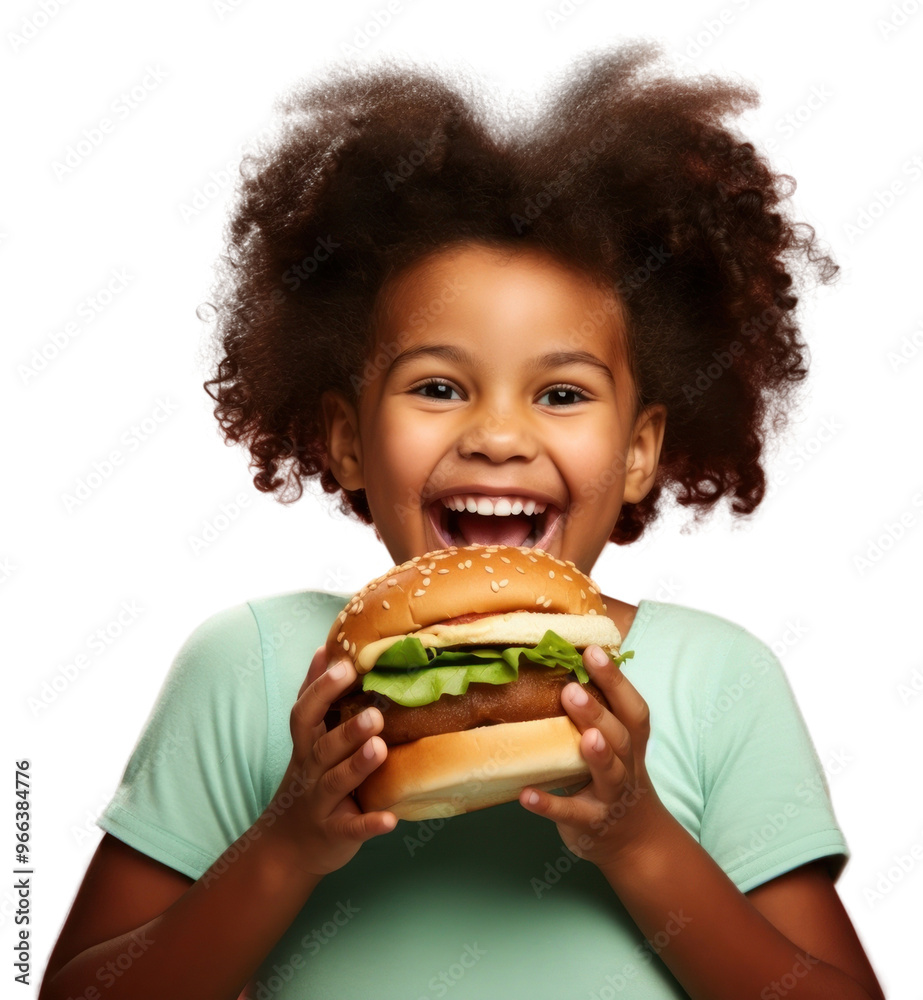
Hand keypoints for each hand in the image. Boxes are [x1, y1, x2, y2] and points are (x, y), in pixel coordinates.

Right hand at [266, 644, 395, 877]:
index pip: (306, 713)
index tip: (345, 666)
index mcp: (306, 746)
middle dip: (346, 730)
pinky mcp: (336, 833)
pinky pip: (352, 828)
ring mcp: (321, 804)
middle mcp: (310, 772)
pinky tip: (391, 819)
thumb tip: (325, 648)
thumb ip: (315, 695)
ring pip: (337, 783)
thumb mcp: (306, 738)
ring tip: (380, 748)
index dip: (322, 690)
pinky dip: (370, 824)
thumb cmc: (308, 780)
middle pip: (323, 748)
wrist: (287, 847)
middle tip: (375, 714)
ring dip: (357, 766)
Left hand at [519, 644, 665, 868]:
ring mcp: (610, 798)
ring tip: (584, 737)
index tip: (594, 652)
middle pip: (619, 737)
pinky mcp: (590, 825)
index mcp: (631, 744)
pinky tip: (526, 795)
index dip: (616, 681)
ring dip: (597, 756)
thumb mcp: (617, 749)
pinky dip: (548, 805)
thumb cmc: (616, 781)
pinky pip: (570, 814)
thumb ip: (599, 716)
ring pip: (609, 774)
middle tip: (572, 690)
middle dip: (598, 714)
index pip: (631, 708)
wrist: (635, 843)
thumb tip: (563, 668)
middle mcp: (626, 768)